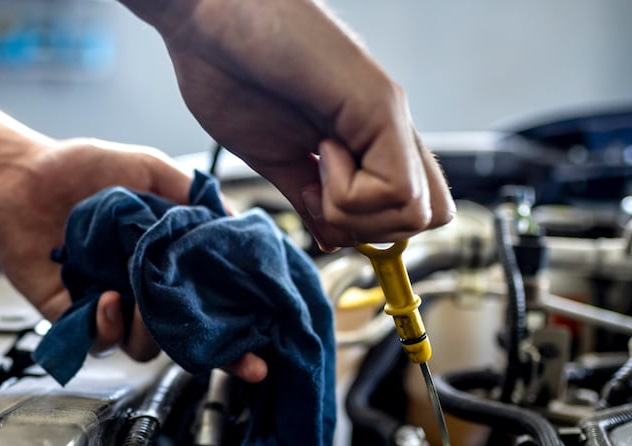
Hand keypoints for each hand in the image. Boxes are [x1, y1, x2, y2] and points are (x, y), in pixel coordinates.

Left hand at [0, 138, 267, 381]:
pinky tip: (104, 296)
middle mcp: (142, 289)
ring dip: (150, 330)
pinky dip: (107, 325)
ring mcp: (108, 306)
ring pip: (145, 347)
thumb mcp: (148, 169)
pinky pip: (98, 342)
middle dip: (201, 346)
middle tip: (200, 324)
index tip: (257, 355)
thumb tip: (236, 221)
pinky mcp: (72, 317)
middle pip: (183, 337)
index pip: (210, 305)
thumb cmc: (79, 169)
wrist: (19, 175)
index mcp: (168, 261)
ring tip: (139, 299)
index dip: (236, 334)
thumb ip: (191, 195)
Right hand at [144, 0, 454, 247]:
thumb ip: (306, 195)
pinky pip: (396, 190)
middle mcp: (387, 126)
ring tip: (317, 159)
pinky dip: (349, 193)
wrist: (205, 16)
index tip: (317, 206)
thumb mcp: (271, 155)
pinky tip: (320, 151)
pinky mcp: (381, 105)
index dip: (368, 230)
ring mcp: (388, 115)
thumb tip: (330, 237)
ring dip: (355, 210)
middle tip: (319, 188)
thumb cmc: (226, 69)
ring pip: (415, 213)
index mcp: (363, 138)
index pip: (409, 208)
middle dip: (369, 228)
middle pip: (426, 218)